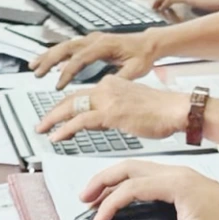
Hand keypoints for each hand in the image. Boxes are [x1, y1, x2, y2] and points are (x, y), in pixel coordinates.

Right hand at [31, 31, 160, 86]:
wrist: (149, 43)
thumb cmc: (143, 56)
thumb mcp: (135, 69)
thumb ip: (120, 78)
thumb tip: (106, 88)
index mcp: (104, 45)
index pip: (79, 59)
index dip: (67, 73)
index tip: (58, 86)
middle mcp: (95, 40)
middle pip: (66, 48)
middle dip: (48, 60)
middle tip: (36, 73)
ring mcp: (92, 39)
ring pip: (64, 45)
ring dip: (48, 56)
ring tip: (33, 67)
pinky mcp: (91, 42)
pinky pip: (69, 47)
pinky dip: (56, 54)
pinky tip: (47, 63)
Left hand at [36, 77, 184, 142]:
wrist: (177, 110)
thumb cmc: (162, 111)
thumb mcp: (133, 106)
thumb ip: (115, 110)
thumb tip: (104, 120)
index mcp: (112, 83)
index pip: (82, 94)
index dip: (66, 105)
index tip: (57, 114)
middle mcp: (107, 87)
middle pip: (72, 98)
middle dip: (53, 112)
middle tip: (42, 123)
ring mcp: (108, 99)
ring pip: (71, 107)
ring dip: (53, 120)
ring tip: (43, 130)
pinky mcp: (111, 113)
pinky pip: (80, 121)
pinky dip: (65, 129)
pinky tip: (57, 136)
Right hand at [77, 160, 218, 219]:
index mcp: (175, 182)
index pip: (131, 187)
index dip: (109, 204)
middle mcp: (175, 172)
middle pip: (128, 167)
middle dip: (102, 181)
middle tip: (83, 198)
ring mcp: (179, 174)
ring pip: (137, 168)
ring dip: (114, 180)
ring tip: (97, 197)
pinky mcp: (184, 181)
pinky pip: (148, 176)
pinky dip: (129, 183)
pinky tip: (125, 198)